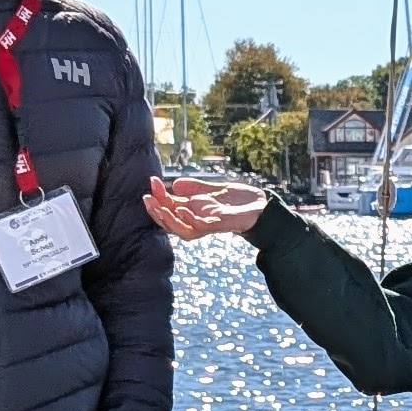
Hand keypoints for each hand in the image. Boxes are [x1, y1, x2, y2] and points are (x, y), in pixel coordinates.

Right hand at [146, 175, 270, 241]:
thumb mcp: (215, 190)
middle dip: (156, 211)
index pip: (170, 207)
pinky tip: (182, 210)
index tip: (152, 181)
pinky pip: (200, 227)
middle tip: (147, 198)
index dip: (159, 196)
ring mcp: (208, 224)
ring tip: (159, 207)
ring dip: (168, 220)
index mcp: (195, 211)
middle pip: (171, 222)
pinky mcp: (220, 225)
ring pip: (182, 230)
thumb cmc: (241, 201)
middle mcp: (199, 220)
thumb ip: (196, 188)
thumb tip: (175, 184)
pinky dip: (190, 220)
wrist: (264, 208)